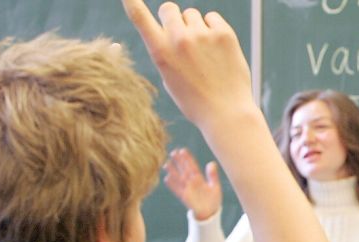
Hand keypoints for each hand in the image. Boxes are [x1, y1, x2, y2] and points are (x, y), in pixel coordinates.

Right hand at [121, 0, 253, 131]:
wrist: (226, 113)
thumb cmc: (196, 100)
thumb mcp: (170, 78)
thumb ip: (167, 52)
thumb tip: (175, 31)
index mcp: (160, 52)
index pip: (140, 17)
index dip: (132, 2)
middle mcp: (178, 39)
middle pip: (168, 9)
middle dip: (173, 18)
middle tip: (183, 36)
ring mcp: (202, 35)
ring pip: (192, 14)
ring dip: (195, 27)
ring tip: (204, 52)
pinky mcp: (224, 34)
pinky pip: (212, 18)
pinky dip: (213, 28)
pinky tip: (218, 49)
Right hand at [164, 148, 222, 219]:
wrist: (210, 212)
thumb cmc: (213, 199)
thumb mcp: (215, 186)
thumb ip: (213, 175)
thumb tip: (212, 163)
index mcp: (199, 178)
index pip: (192, 166)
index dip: (187, 158)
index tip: (182, 150)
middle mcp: (192, 182)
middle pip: (184, 170)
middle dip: (179, 161)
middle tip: (173, 152)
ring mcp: (187, 189)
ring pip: (179, 178)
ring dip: (173, 171)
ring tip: (166, 164)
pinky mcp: (184, 197)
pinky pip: (177, 190)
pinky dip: (172, 185)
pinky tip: (167, 178)